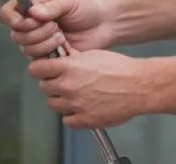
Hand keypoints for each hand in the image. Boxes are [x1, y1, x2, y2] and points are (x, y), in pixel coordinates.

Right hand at [0, 0, 112, 57]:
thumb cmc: (87, 8)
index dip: (13, 18)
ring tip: (62, 36)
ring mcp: (38, 40)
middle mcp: (31, 23)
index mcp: (33, 5)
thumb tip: (33, 12)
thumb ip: (52, 7)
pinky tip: (64, 47)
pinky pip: (38, 61)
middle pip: (16, 34)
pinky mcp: (47, 55)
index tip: (30, 20)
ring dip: (45, 43)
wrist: (103, 25)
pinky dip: (51, 54)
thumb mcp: (70, 1)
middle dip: (36, 32)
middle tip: (55, 26)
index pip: (8, 12)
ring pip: (26, 48)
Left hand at [27, 48, 147, 128]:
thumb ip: (73, 57)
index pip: (36, 69)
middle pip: (44, 87)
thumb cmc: (120, 68)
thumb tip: (60, 54)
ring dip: (60, 100)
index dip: (39, 69)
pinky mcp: (84, 120)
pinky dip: (71, 116)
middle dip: (51, 84)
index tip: (43, 70)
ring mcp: (75, 104)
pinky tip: (81, 108)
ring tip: (74, 95)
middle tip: (62, 82)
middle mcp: (68, 86)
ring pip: (53, 104)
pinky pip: (66, 120)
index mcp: (69, 67)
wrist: (138, 86)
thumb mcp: (93, 54)